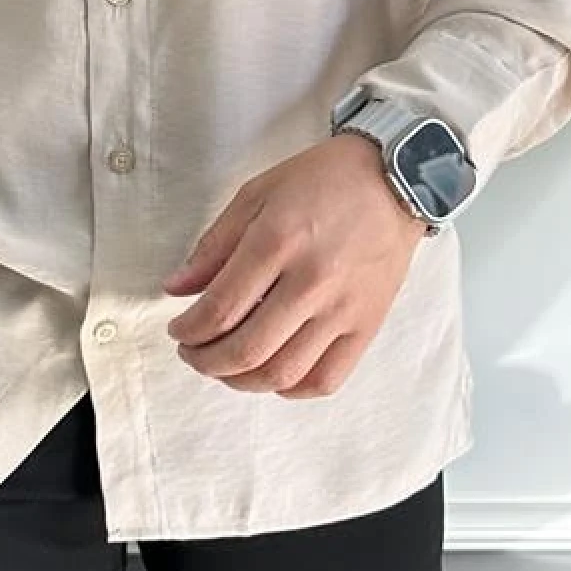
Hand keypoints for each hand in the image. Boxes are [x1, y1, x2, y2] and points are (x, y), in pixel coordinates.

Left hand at [160, 133, 428, 399]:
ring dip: (241, 381)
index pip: (220, 309)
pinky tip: (272, 374)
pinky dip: (291, 389)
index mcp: (277, 241)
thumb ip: (213, 245)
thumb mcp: (256, 194)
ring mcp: (343, 309)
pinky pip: (326, 379)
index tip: (177, 330)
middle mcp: (311, 281)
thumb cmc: (322, 180)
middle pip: (247, 350)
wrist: (395, 180)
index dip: (188, 330)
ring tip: (225, 367)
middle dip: (206, 362)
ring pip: (283, 374)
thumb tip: (175, 288)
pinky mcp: (367, 325)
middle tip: (193, 353)